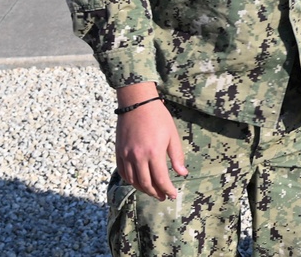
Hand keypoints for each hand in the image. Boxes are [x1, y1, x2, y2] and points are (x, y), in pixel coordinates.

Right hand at [115, 83, 186, 200]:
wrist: (137, 103)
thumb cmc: (158, 117)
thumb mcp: (172, 135)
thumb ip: (177, 156)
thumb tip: (182, 174)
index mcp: (154, 153)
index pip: (161, 179)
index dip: (167, 190)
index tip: (173, 195)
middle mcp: (138, 157)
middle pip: (146, 184)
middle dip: (156, 193)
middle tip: (163, 197)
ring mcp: (126, 155)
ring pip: (133, 181)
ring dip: (143, 189)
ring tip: (153, 191)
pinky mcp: (119, 152)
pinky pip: (123, 173)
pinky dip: (131, 181)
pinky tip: (138, 182)